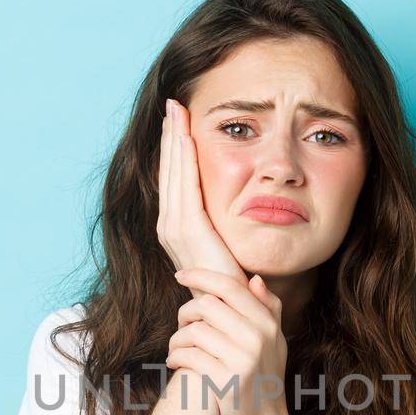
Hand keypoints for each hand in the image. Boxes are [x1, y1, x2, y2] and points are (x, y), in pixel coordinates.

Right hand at [157, 98, 245, 297]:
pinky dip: (183, 159)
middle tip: (173, 103)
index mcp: (178, 228)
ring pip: (174, 173)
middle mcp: (169, 227)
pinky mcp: (188, 230)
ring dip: (173, 139)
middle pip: (168, 170)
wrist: (231, 311)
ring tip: (175, 111)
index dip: (174, 148)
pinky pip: (186, 186)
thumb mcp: (228, 245)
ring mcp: (174, 229)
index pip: (175, 179)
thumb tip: (247, 197)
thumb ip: (229, 224)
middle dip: (170, 136)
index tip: (178, 119)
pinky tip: (185, 135)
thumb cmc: (234, 284)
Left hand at [165, 267, 289, 414]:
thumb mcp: (276, 344)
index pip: (229, 286)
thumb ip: (269, 310)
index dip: (200, 275)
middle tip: (181, 326)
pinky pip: (189, 356)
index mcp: (267, 324)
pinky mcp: (225, 382)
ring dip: (176, 339)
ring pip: (194, 331)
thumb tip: (254, 279)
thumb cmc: (265, 381)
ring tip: (176, 349)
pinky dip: (175, 357)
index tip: (180, 275)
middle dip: (185, 313)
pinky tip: (175, 363)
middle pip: (206, 306)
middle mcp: (257, 339)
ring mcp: (242, 361)